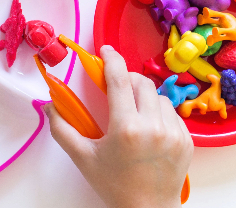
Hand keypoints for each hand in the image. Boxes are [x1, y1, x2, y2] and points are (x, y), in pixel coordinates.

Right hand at [43, 45, 192, 207]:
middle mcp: (153, 126)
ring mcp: (174, 133)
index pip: (119, 80)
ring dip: (144, 97)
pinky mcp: (187, 140)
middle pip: (141, 83)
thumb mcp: (83, 158)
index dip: (112, 60)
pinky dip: (158, 113)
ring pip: (159, 96)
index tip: (106, 50)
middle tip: (115, 85)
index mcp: (126, 128)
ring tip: (132, 112)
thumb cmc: (114, 186)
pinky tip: (147, 128)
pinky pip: (172, 113)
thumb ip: (62, 129)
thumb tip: (49, 106)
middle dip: (127, 78)